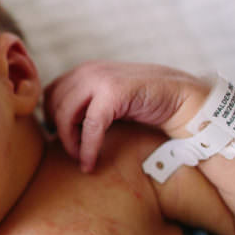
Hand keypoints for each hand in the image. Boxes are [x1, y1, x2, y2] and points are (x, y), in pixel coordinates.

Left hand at [44, 61, 208, 172]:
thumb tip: (54, 126)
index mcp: (85, 70)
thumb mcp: (109, 100)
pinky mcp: (114, 92)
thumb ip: (86, 105)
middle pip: (53, 105)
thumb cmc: (145, 105)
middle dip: (59, 132)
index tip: (61, 139)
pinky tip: (89, 164)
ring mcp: (100, 78)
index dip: (50, 118)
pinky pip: (90, 126)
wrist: (183, 100)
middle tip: (70, 153)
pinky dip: (87, 148)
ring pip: (66, 115)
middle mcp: (89, 70)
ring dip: (69, 142)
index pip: (50, 94)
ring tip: (80, 160)